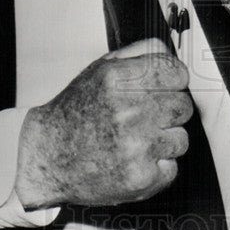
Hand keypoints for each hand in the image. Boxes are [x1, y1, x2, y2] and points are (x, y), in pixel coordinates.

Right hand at [14, 39, 191, 209]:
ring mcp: (136, 147)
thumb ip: (138, 53)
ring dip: (163, 140)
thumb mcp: (99, 70)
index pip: (177, 74)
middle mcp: (128, 112)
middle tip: (146, 118)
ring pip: (180, 138)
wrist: (46, 157)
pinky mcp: (141, 178)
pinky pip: (172, 167)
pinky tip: (134, 160)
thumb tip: (168, 51)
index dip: (173, 82)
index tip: (165, 88)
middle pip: (183, 106)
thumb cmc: (74, 114)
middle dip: (168, 111)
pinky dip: (156, 167)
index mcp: (118, 81)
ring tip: (136, 140)